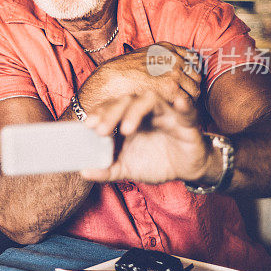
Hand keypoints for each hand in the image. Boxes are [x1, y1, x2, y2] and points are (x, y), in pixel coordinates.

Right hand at [80, 42, 201, 109]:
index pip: (192, 61)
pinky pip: (188, 101)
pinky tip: (174, 113)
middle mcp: (172, 57)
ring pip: (194, 90)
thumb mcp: (140, 58)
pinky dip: (184, 108)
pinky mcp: (170, 88)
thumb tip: (168, 70)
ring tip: (177, 109)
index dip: (189, 75)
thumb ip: (157, 62)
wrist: (107, 82)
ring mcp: (172, 72)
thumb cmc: (117, 74)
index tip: (184, 85)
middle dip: (190, 88)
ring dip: (188, 100)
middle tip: (181, 100)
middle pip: (196, 76)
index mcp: (165, 48)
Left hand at [80, 91, 217, 184]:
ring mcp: (165, 113)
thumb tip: (83, 171)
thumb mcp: (127, 169)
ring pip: (149, 99)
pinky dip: (183, 104)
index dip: (99, 113)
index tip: (87, 125)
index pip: (110, 108)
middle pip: (125, 101)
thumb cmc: (156, 162)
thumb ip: (106, 169)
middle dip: (110, 113)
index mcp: (128, 119)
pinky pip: (186, 108)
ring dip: (135, 111)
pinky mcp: (187, 121)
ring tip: (126, 129)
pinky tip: (178, 103)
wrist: (187, 170)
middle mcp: (145, 112)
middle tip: (100, 130)